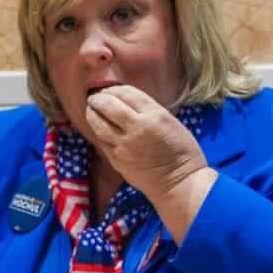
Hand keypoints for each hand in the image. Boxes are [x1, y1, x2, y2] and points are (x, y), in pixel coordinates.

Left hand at [85, 86, 217, 238]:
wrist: (179, 183)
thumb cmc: (182, 152)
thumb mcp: (171, 122)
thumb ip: (149, 111)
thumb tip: (127, 103)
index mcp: (154, 115)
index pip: (127, 94)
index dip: (115, 89)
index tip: (110, 89)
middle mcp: (136, 127)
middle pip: (108, 105)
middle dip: (99, 98)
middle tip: (95, 97)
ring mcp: (123, 145)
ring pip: (98, 123)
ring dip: (92, 113)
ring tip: (91, 108)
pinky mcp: (115, 159)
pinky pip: (101, 140)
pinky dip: (97, 130)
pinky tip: (97, 126)